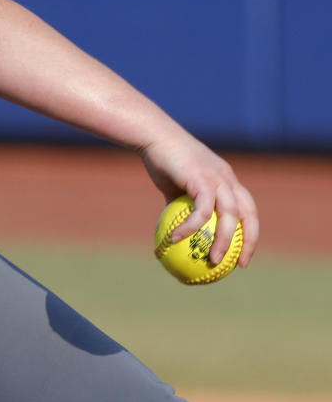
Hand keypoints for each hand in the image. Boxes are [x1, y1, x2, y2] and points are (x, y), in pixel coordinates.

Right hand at [139, 133, 258, 267]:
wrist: (152, 136)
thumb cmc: (162, 160)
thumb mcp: (175, 188)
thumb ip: (182, 208)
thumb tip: (177, 236)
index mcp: (226, 179)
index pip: (248, 209)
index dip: (250, 233)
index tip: (242, 255)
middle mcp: (226, 178)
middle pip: (248, 213)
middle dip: (249, 240)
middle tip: (237, 264)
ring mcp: (216, 177)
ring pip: (230, 214)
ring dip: (224, 240)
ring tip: (213, 260)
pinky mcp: (201, 178)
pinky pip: (201, 210)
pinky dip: (191, 227)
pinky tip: (175, 239)